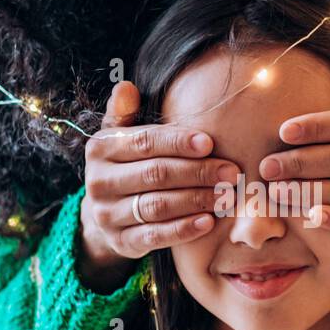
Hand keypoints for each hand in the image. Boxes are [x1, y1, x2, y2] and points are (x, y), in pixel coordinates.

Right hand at [78, 81, 240, 290]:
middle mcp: (98, 182)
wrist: (105, 212)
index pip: (144, 143)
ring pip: (157, 206)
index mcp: (100, 149)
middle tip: (231, 172)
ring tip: (226, 195)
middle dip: (197, 172)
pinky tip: (208, 221)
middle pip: (155, 175)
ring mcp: (107, 215)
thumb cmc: (126, 164)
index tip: (209, 143)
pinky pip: (155, 236)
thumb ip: (125, 114)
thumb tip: (126, 87)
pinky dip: (183, 229)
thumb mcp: (121, 137)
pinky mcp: (121, 242)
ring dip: (196, 200)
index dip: (177, 142)